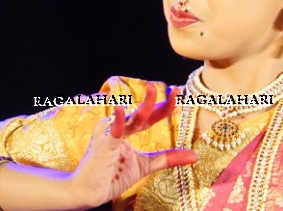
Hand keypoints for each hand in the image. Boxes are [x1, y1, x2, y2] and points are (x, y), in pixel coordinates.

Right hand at [68, 83, 196, 207]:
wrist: (87, 193)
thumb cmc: (112, 176)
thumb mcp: (145, 165)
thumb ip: (168, 158)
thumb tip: (195, 156)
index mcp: (127, 130)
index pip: (149, 116)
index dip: (164, 106)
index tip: (178, 92)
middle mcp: (117, 126)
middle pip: (142, 113)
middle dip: (157, 100)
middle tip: (175, 91)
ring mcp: (109, 133)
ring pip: (131, 118)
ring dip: (144, 106)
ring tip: (153, 89)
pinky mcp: (103, 144)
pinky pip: (112, 130)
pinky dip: (118, 121)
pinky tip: (122, 110)